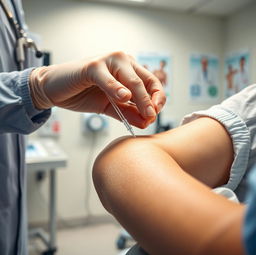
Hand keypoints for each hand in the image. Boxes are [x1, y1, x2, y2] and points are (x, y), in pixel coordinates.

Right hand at [30, 51, 165, 127]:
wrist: (55, 89)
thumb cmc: (82, 94)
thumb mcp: (110, 107)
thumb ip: (127, 113)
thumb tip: (146, 123)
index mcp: (128, 70)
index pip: (151, 82)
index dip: (158, 98)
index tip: (156, 114)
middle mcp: (121, 61)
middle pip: (144, 82)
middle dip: (150, 102)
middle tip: (152, 117)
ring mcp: (107, 61)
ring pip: (131, 80)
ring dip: (140, 98)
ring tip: (146, 113)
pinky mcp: (92, 66)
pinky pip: (108, 78)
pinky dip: (116, 89)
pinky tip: (124, 97)